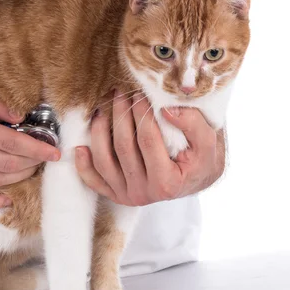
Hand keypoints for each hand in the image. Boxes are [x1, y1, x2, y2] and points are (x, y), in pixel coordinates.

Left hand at [74, 93, 224, 205]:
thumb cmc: (202, 159)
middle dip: (120, 116)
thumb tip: (166, 110)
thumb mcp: (209, 141)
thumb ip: (193, 124)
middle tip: (120, 93)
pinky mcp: (116, 195)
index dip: (141, 113)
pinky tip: (80, 146)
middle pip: (123, 147)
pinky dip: (84, 165)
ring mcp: (127, 195)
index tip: (140, 93)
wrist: (197, 179)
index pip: (147, 140)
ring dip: (99, 132)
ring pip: (104, 162)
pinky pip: (94, 181)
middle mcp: (144, 193)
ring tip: (103, 109)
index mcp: (167, 183)